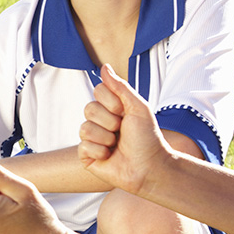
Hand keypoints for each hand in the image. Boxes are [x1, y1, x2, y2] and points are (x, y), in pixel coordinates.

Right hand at [79, 64, 174, 194]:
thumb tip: (104, 66)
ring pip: (85, 129)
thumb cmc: (148, 138)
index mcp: (111, 108)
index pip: (98, 91)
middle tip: (122, 131)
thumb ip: (120, 87)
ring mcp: (92, 139)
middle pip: (89, 108)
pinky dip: (100, 151)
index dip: (112, 102)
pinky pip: (83, 146)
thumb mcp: (138, 108)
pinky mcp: (87, 156)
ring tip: (117, 145)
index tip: (125, 113)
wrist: (150, 167)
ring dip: (106, 138)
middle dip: (110, 121)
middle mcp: (100, 121)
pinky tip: (110, 156)